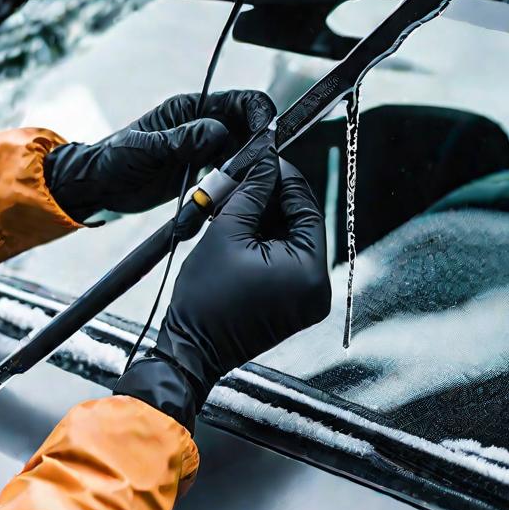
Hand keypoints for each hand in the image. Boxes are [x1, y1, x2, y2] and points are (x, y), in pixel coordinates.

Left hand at [44, 90, 274, 222]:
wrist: (98, 187)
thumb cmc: (112, 160)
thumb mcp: (145, 149)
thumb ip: (182, 139)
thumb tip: (218, 131)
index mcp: (190, 108)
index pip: (240, 101)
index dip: (260, 115)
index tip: (266, 138)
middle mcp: (202, 125)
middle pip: (248, 128)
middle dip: (257, 148)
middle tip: (257, 171)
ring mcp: (203, 148)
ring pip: (242, 154)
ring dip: (246, 170)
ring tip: (240, 188)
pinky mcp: (201, 171)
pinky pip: (228, 175)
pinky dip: (233, 185)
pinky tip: (227, 197)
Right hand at [114, 152, 330, 422]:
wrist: (190, 348)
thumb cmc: (205, 300)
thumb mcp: (227, 232)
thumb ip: (253, 192)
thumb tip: (267, 163)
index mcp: (311, 271)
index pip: (307, 208)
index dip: (286, 180)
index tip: (267, 161)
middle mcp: (318, 287)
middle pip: (302, 224)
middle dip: (274, 198)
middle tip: (249, 177)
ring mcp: (308, 298)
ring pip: (292, 239)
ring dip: (268, 218)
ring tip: (238, 201)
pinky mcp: (294, 303)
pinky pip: (286, 260)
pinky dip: (267, 241)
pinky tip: (243, 225)